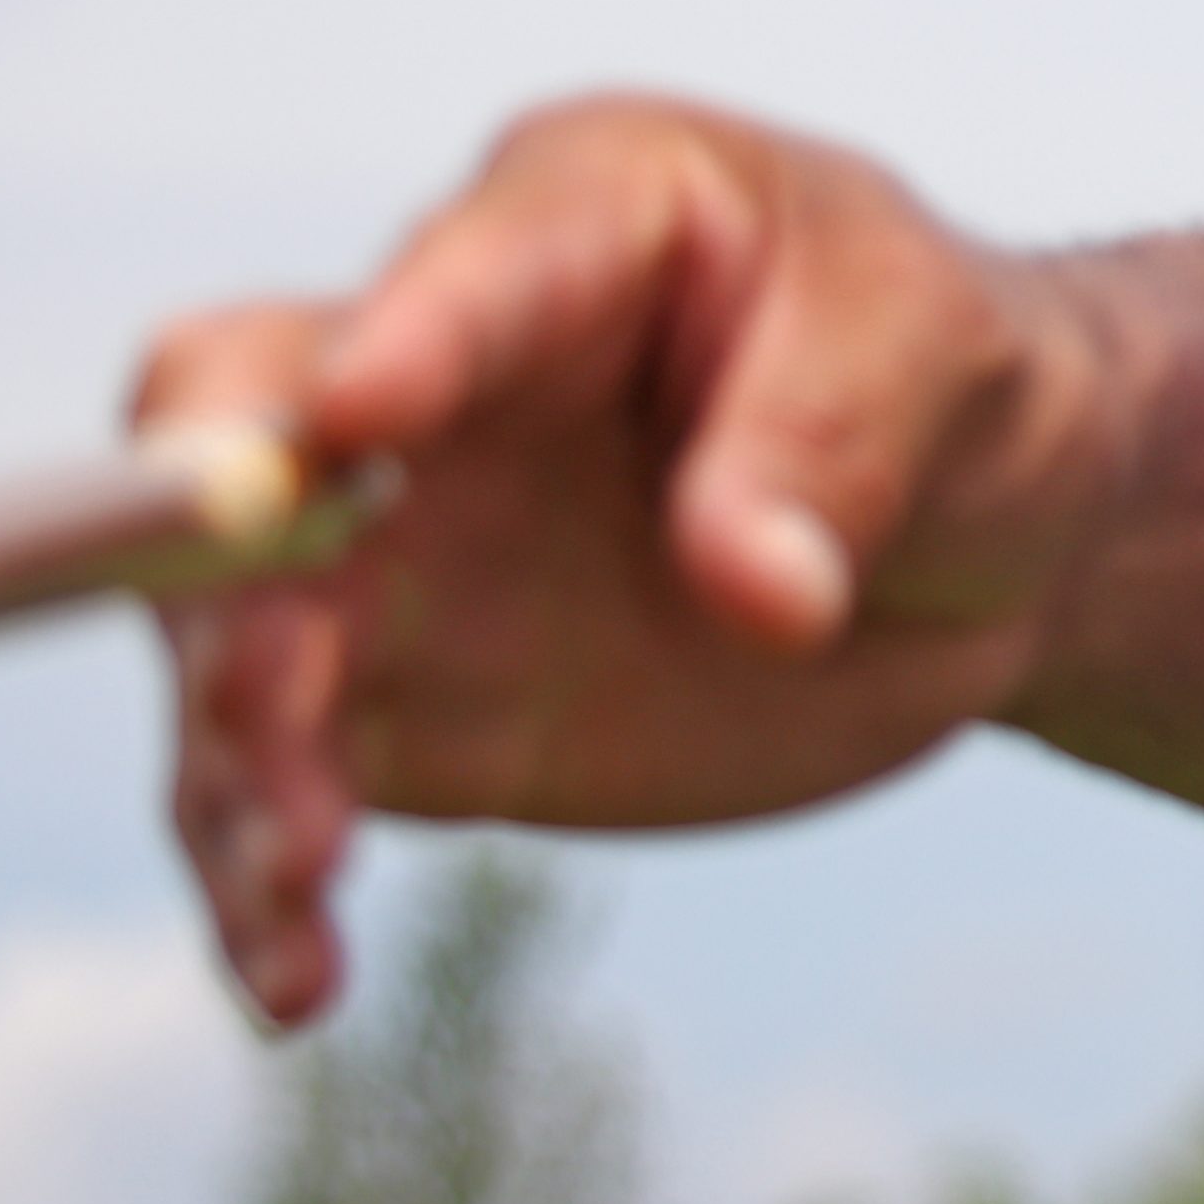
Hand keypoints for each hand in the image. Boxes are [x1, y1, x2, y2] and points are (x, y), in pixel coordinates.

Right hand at [135, 97, 1142, 1028]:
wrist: (989, 523)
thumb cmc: (952, 373)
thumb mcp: (946, 359)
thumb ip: (834, 445)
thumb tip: (757, 590)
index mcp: (575, 222)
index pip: (456, 274)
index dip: (397, 342)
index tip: (360, 421)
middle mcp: (428, 378)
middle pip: (236, 439)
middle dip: (214, 555)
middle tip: (266, 682)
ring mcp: (399, 551)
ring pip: (237, 642)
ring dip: (235, 758)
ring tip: (297, 877)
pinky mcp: (413, 708)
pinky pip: (294, 791)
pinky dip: (274, 886)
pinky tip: (297, 980)